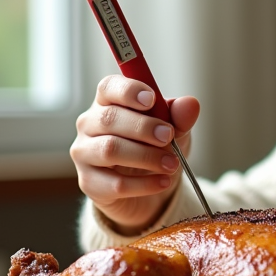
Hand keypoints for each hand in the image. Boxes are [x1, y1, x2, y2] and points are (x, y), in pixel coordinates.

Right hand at [70, 75, 201, 234]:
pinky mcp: (89, 182)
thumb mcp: (174, 129)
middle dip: (143, 127)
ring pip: (109, 150)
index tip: (151, 99)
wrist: (149, 188)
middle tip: (168, 136)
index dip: (128, 90)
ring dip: (145, 156)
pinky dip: (144, 184)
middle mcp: (89, 124)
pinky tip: (163, 182)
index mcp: (108, 102)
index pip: (109, 87)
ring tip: (171, 163)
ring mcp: (84, 153)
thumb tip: (190, 104)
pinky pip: (115, 183)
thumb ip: (179, 116)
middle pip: (109, 118)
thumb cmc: (156, 147)